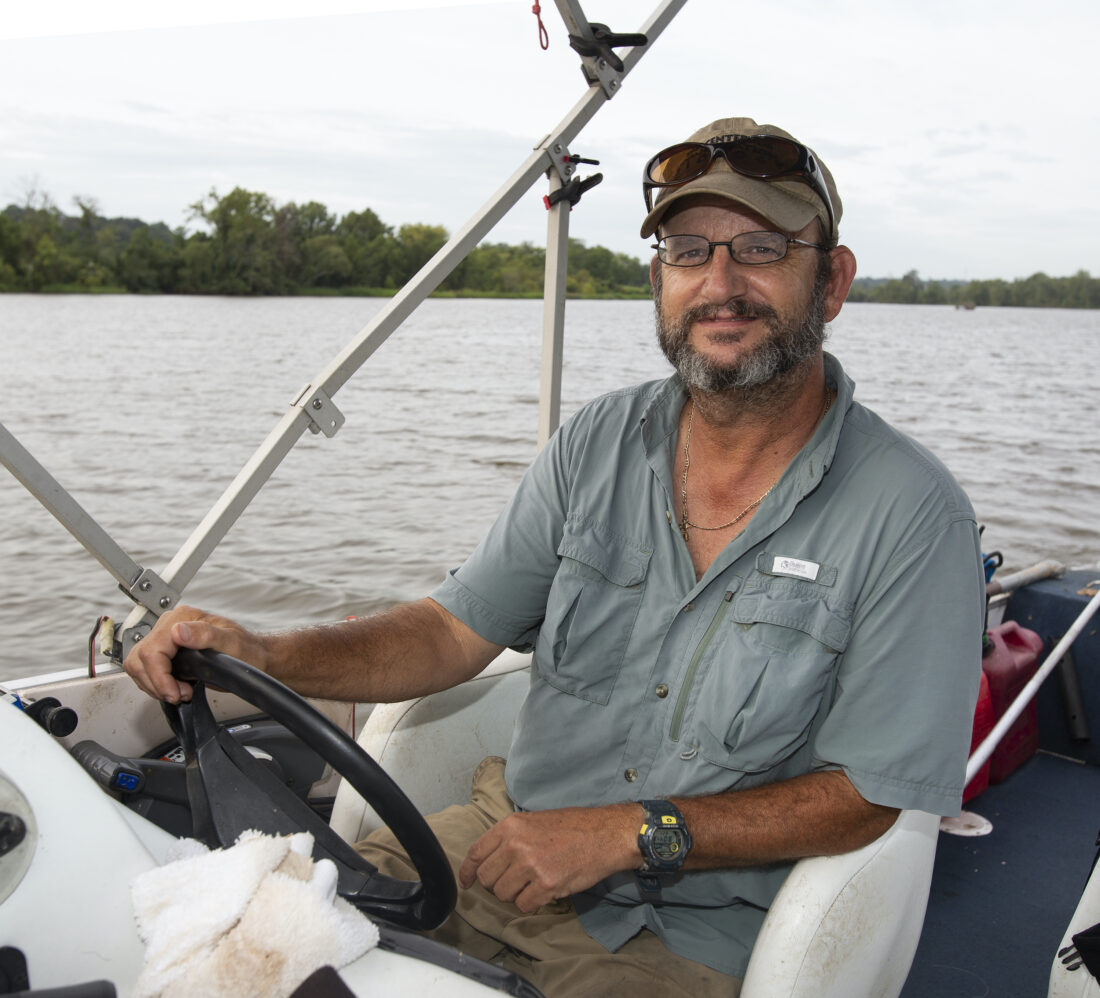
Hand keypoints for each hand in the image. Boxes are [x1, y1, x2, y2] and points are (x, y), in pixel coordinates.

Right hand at [123, 605, 265, 703]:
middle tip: (179, 694)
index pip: (152, 650)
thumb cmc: (246, 649)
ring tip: (179, 692)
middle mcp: (170, 625)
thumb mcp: (231, 642)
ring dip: (154, 685)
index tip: (174, 693)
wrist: (251, 657)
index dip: (159, 676)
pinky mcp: (164, 653)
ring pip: (137, 665)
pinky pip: (144, 671)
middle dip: (156, 683)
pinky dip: (155, 684)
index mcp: (183, 617)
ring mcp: (165, 639)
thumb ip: (206, 634)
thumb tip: (179, 631)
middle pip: (140, 659)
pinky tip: (175, 688)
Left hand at [457, 804, 640, 912]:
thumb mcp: (534, 820)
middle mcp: (516, 844)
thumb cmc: (572, 827)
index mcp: (510, 825)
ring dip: (516, 894)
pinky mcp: (546, 885)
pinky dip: (532, 903)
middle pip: (487, 878)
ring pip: (503, 894)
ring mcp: (530, 865)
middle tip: (516, 880)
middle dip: (498, 884)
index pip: (476, 853)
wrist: (604, 834)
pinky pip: (524, 905)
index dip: (467, 871)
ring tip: (534, 883)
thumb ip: (509, 837)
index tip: (467, 882)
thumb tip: (488, 860)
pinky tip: (545, 891)